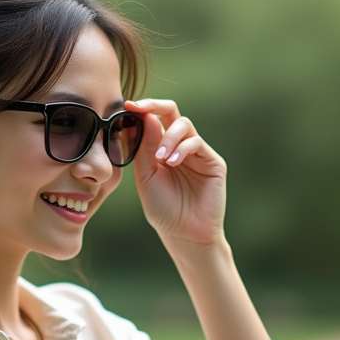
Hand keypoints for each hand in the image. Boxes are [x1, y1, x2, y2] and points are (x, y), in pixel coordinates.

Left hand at [127, 99, 226, 247]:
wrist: (184, 234)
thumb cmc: (163, 209)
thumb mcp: (145, 176)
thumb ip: (144, 148)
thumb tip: (145, 117)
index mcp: (161, 148)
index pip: (153, 120)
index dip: (141, 110)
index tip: (127, 105)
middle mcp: (179, 146)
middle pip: (171, 112)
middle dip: (154, 105)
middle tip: (139, 108)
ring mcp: (197, 153)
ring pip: (184, 124)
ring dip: (168, 136)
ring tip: (161, 158)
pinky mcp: (212, 161)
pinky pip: (197, 143)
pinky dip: (182, 148)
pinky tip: (172, 163)